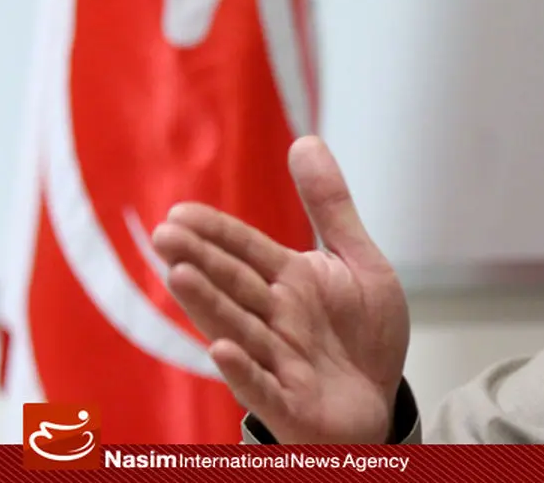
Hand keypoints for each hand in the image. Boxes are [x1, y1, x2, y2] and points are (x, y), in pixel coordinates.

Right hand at [151, 136, 409, 443]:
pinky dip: (243, 369)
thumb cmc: (362, 334)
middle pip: (234, 287)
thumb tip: (304, 139)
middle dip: (202, 262)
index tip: (179, 212)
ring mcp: (279, 362)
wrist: (380, 400)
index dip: (217, 233)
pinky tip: (222, 348)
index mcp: (288, 283)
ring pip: (239, 330)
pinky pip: (262, 386)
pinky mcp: (291, 403)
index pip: (246, 252)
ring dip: (209, 306)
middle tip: (164, 236)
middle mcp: (276, 320)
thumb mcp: (357, 261)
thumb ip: (330, 206)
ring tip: (178, 276)